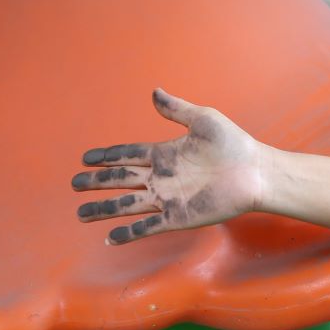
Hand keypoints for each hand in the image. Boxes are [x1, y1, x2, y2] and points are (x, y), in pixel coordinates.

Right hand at [73, 89, 268, 244]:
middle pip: (120, 180)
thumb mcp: (203, 120)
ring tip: (81, 213)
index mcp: (164, 153)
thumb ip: (176, 109)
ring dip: (104, 209)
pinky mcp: (178, 216)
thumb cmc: (234, 144)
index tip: (86, 158)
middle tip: (74, 184)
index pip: (127, 155)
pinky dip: (129, 233)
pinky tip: (111, 237)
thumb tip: (154, 91)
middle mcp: (162, 177)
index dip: (106, 156)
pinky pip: (148, 226)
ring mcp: (168, 198)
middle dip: (96, 182)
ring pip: (127, 205)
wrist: (255, 173)